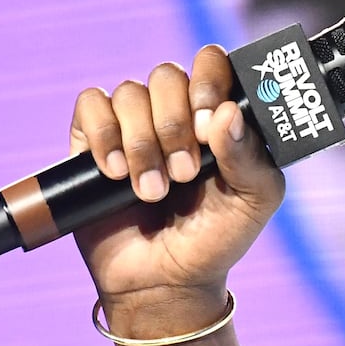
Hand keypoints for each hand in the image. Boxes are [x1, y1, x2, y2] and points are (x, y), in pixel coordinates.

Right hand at [68, 45, 284, 324]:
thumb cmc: (217, 238)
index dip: (208, 80)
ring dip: (141, 144)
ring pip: (129, 93)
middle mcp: (177, 111)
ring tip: (152, 191)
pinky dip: (103, 137)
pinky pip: (90, 106)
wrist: (165, 282)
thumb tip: (227, 113)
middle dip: (174, 125)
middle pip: (167, 75)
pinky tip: (115, 174)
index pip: (212, 63)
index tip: (208, 122)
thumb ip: (250, 156)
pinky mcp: (93, 142)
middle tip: (183, 173)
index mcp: (219, 114)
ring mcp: (134, 124)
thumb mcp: (254, 200)